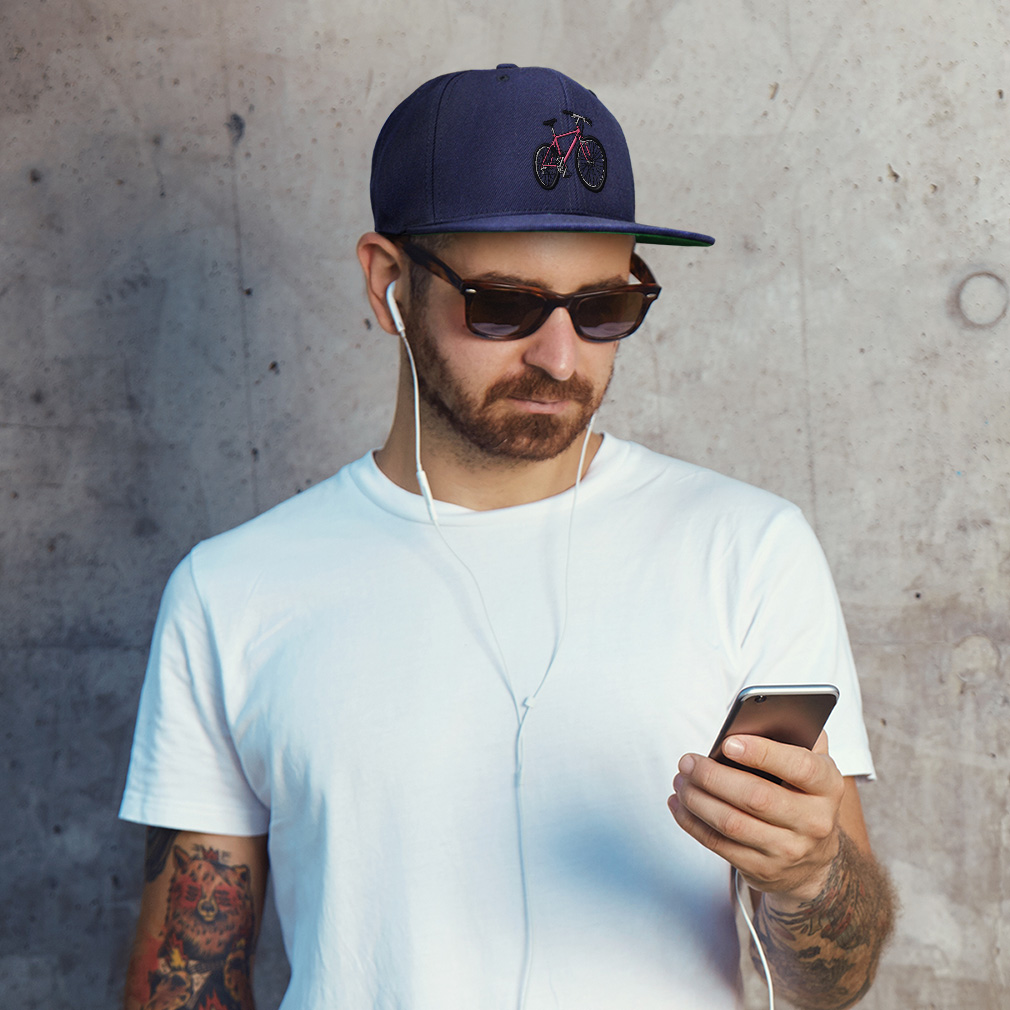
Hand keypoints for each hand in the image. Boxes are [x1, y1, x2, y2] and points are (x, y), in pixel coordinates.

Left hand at [668, 731, 845, 902]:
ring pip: (732, 823)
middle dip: (713, 777)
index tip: (728, 743)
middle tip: (687, 761)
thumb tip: (762, 715)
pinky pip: (719, 845)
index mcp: (827, 786)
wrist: (813, 858)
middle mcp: (814, 821)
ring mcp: (789, 850)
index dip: (763, 753)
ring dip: (697, 799)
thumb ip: (796, 737)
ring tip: (680, 780)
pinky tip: (678, 803)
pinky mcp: (763, 870)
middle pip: (756, 798)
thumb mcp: (811, 764)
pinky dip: (692, 822)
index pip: (800, 767)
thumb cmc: (802, 794)